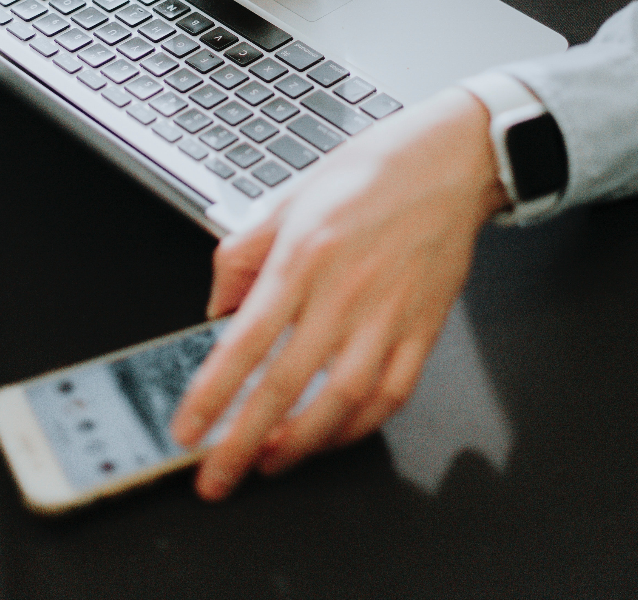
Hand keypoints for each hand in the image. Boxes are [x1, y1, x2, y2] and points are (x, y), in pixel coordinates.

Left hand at [170, 87, 508, 500]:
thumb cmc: (371, 171)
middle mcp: (345, 289)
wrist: (449, 159)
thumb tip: (218, 308)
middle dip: (243, 441)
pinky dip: (359, 426)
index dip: (212, 394)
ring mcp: (389, 313)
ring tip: (268, 463)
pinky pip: (392, 394)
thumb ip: (243, 253)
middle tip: (217, 478)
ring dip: (300, 444)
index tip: (188, 430)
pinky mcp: (424, 327)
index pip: (245, 340)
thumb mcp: (289, 196)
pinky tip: (332, 435)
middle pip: (285, 384)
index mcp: (303, 254)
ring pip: (341, 401)